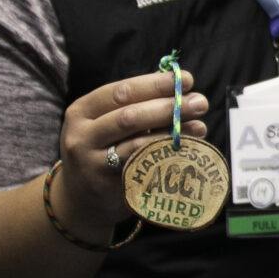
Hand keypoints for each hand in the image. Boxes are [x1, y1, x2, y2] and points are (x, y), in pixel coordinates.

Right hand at [53, 69, 209, 237]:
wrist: (79, 197)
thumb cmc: (102, 149)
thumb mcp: (106, 122)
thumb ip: (137, 105)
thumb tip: (182, 88)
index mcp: (82, 111)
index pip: (122, 92)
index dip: (156, 84)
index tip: (186, 80)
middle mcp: (82, 136)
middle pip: (130, 117)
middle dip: (169, 107)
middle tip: (200, 103)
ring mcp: (92, 164)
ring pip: (137, 145)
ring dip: (173, 133)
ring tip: (199, 126)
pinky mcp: (107, 188)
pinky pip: (143, 170)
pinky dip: (168, 158)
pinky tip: (187, 151)